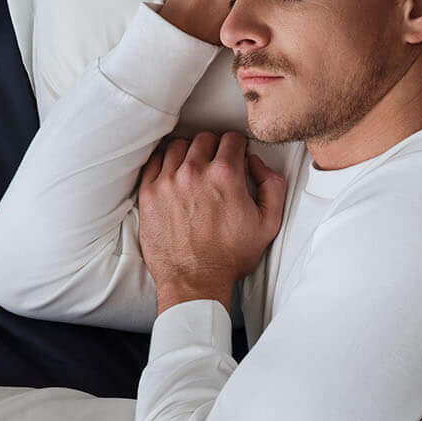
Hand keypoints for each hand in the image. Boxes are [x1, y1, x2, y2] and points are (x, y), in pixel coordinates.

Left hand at [136, 130, 286, 310]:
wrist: (195, 281)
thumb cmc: (229, 257)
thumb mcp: (268, 223)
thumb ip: (272, 185)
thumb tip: (257, 162)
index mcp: (225, 176)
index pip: (231, 139)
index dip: (237, 146)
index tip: (234, 156)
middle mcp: (195, 172)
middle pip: (204, 138)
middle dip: (214, 148)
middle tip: (215, 164)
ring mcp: (168, 181)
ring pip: (178, 146)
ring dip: (189, 152)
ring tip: (193, 168)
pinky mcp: (149, 193)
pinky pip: (154, 160)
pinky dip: (165, 161)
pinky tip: (172, 171)